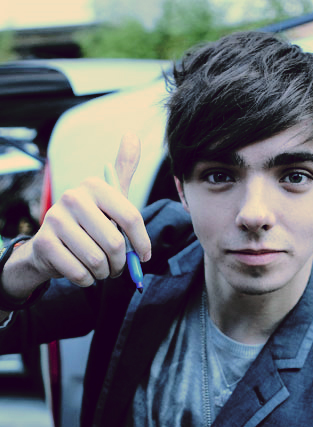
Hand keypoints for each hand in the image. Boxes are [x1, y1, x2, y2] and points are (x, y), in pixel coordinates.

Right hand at [6, 132, 150, 297]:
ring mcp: (55, 219)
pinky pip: (80, 273)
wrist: (50, 247)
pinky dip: (87, 280)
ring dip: (104, 273)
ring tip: (101, 268)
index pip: (130, 217)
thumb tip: (132, 135)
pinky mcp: (44, 244)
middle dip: (120, 263)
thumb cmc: (89, 223)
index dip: (142, 242)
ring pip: (97, 261)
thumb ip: (122, 170)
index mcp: (94, 185)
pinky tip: (83, 272)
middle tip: (117, 266)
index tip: (144, 256)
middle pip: (115, 243)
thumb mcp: (109, 198)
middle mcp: (73, 197)